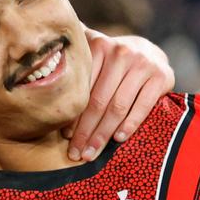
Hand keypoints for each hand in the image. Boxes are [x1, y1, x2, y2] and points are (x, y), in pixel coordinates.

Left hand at [66, 30, 173, 160]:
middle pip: (99, 100)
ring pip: (118, 107)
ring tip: (92, 153)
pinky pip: (142, 106)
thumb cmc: (112, 62)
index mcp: (99, 45)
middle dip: (85, 131)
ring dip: (103, 134)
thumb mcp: (94, 53)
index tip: (65, 136)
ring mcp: (143, 64)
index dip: (73, 114)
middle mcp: (121, 52)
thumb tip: (37, 59)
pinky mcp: (161, 77)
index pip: (83, 87)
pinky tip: (118, 139)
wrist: (150, 53)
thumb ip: (73, 58)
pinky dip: (129, 125)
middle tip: (76, 153)